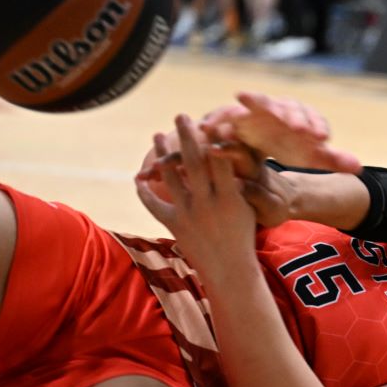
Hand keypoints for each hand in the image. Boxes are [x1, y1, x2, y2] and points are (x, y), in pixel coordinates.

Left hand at [135, 115, 259, 273]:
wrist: (230, 270)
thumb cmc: (243, 236)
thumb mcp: (247, 207)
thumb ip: (236, 182)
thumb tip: (226, 155)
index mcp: (230, 196)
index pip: (220, 160)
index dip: (213, 138)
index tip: (207, 120)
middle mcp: (208, 202)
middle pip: (195, 162)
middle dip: (186, 136)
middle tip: (180, 116)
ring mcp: (189, 213)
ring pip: (171, 178)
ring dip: (162, 155)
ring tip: (156, 135)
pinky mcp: (175, 225)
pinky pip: (155, 205)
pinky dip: (145, 192)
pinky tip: (139, 179)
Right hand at [200, 91, 361, 173]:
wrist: (256, 139)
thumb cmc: (286, 144)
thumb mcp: (308, 155)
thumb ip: (331, 159)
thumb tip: (359, 167)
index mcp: (299, 116)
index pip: (310, 116)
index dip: (315, 125)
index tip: (321, 138)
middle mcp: (277, 109)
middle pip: (284, 106)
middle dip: (289, 114)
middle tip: (296, 128)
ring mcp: (255, 110)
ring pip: (254, 104)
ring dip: (252, 104)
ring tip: (247, 104)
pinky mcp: (232, 116)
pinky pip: (225, 115)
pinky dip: (219, 119)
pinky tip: (212, 127)